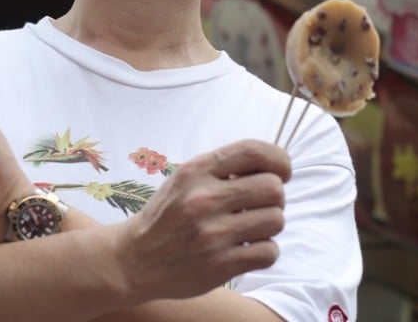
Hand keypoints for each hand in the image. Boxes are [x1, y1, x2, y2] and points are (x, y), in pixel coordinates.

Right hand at [113, 139, 290, 300]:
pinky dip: (264, 251)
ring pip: (276, 220)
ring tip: (250, 228)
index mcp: (197, 171)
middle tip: (260, 205)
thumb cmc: (168, 215)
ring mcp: (212, 235)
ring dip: (269, 225)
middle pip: (273, 188)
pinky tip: (247, 249)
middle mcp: (203, 199)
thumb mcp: (186, 178)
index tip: (282, 172)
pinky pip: (269, 252)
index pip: (254, 151)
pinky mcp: (219, 266)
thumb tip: (273, 166)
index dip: (279, 160)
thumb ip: (224, 168)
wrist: (134, 260)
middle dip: (275, 197)